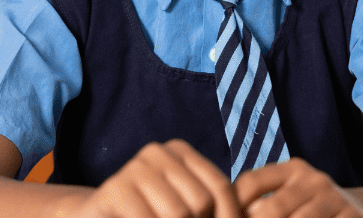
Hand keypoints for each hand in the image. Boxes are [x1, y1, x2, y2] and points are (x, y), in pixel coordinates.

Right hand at [68, 140, 241, 217]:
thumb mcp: (184, 208)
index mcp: (180, 151)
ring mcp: (134, 167)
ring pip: (179, 213)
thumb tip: (248, 217)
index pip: (221, 188)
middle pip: (202, 201)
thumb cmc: (148, 216)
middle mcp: (157, 152)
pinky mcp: (115, 189)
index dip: (229, 217)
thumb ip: (211, 208)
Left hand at [236, 159, 362, 217]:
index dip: (233, 205)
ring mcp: (335, 199)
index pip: (252, 182)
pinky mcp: (352, 217)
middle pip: (273, 209)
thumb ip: (263, 202)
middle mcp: (314, 180)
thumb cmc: (314, 209)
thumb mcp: (292, 197)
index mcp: (293, 169)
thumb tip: (225, 214)